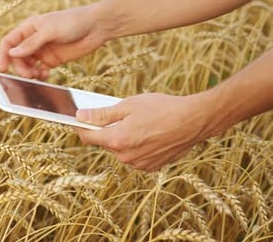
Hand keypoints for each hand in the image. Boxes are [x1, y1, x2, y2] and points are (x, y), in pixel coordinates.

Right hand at [0, 5, 105, 79]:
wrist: (96, 27)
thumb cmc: (72, 22)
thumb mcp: (49, 31)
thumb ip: (31, 43)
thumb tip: (12, 53)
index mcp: (29, 28)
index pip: (9, 42)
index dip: (4, 55)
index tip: (3, 68)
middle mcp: (33, 40)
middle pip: (17, 57)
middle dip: (20, 67)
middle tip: (28, 75)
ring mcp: (42, 51)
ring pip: (27, 66)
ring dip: (29, 73)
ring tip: (38, 75)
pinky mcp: (53, 60)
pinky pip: (40, 71)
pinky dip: (40, 75)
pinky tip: (46, 75)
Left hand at [74, 93, 217, 171]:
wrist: (194, 121)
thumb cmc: (162, 108)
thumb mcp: (128, 105)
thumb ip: (102, 114)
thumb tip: (80, 116)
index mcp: (117, 140)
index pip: (87, 136)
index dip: (80, 126)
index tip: (78, 118)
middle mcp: (125, 157)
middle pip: (104, 143)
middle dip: (106, 130)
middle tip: (119, 114)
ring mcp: (138, 164)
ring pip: (120, 150)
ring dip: (122, 138)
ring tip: (139, 123)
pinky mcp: (150, 167)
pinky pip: (134, 156)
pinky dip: (136, 146)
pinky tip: (148, 133)